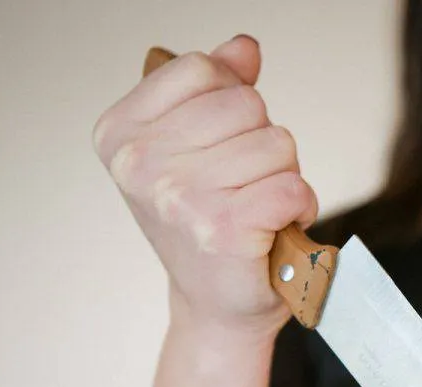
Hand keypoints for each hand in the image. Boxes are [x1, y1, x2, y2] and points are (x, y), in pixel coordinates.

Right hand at [92, 35, 317, 337]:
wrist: (216, 304)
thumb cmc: (208, 222)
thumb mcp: (197, 147)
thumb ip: (216, 88)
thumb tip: (243, 47)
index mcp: (121, 133)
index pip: (203, 69)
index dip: (232, 101)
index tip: (220, 146)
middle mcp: (140, 164)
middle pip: (247, 104)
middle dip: (262, 142)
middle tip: (243, 186)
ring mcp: (180, 197)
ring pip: (277, 143)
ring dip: (282, 176)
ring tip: (257, 209)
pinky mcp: (224, 229)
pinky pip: (293, 186)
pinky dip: (300, 206)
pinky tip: (274, 228)